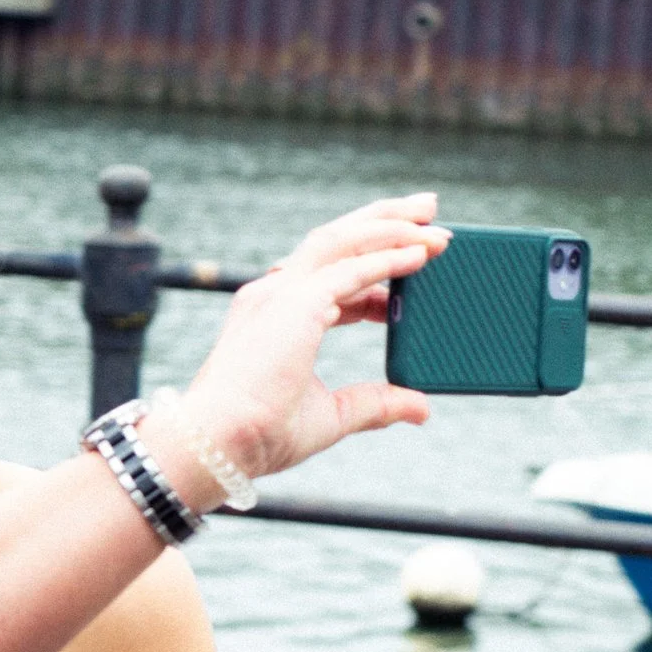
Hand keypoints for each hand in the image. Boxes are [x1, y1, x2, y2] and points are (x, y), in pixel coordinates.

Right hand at [171, 194, 444, 487]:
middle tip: (428, 207)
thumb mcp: (332, 415)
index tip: (415, 268)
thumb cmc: (260, 436)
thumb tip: (421, 408)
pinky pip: (351, 269)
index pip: (332, 276)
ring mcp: (282, 293)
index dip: (377, 269)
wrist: (220, 443)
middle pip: (337, 239)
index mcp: (276, 315)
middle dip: (384, 219)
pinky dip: (388, 257)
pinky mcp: (295, 303)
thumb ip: (375, 404)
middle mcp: (276, 294)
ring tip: (432, 215)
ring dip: (390, 224)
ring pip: (342, 239)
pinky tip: (420, 253)